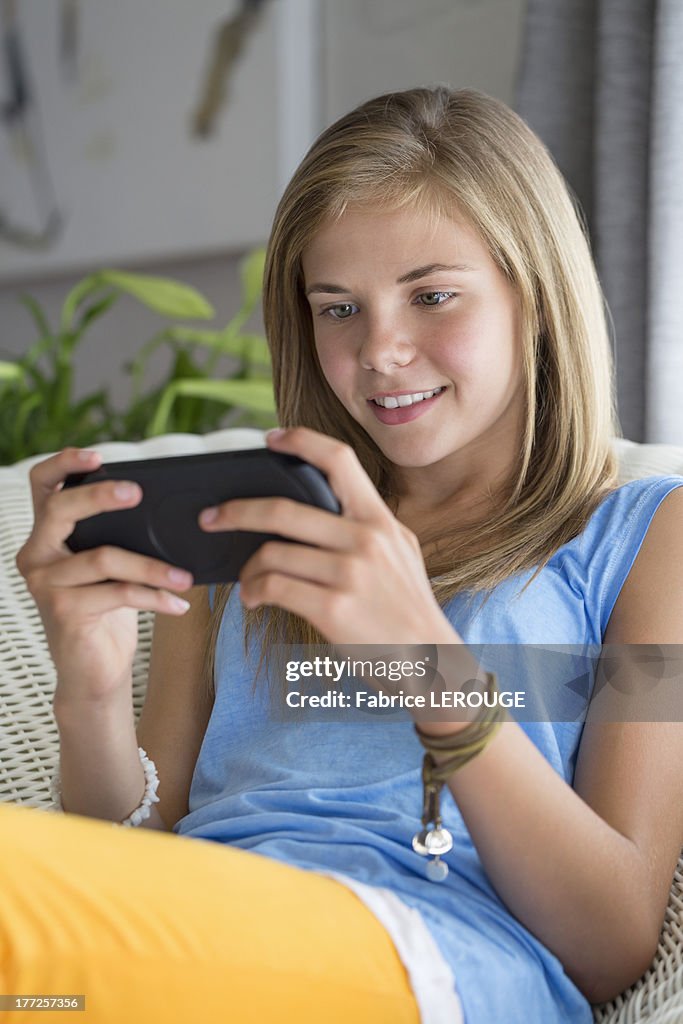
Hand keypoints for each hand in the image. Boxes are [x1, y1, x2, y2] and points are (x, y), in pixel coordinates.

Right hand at [15, 448, 194, 705]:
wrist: (94, 673)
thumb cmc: (107, 613)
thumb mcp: (110, 569)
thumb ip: (118, 538)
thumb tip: (167, 510)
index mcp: (46, 536)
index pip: (43, 487)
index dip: (64, 464)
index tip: (96, 455)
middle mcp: (36, 555)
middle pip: (62, 509)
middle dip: (101, 495)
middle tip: (138, 493)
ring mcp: (45, 584)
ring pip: (104, 557)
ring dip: (153, 566)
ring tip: (185, 577)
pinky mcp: (62, 611)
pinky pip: (118, 593)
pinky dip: (155, 596)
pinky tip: (178, 604)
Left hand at [198, 427, 459, 646]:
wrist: (430, 662)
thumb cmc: (407, 607)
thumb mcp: (401, 551)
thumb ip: (367, 525)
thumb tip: (322, 503)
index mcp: (378, 519)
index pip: (339, 460)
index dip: (300, 442)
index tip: (269, 441)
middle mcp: (365, 539)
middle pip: (282, 509)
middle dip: (235, 512)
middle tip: (211, 518)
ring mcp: (349, 574)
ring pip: (271, 553)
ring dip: (246, 569)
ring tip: (246, 582)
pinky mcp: (333, 608)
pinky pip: (274, 587)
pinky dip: (253, 592)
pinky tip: (254, 600)